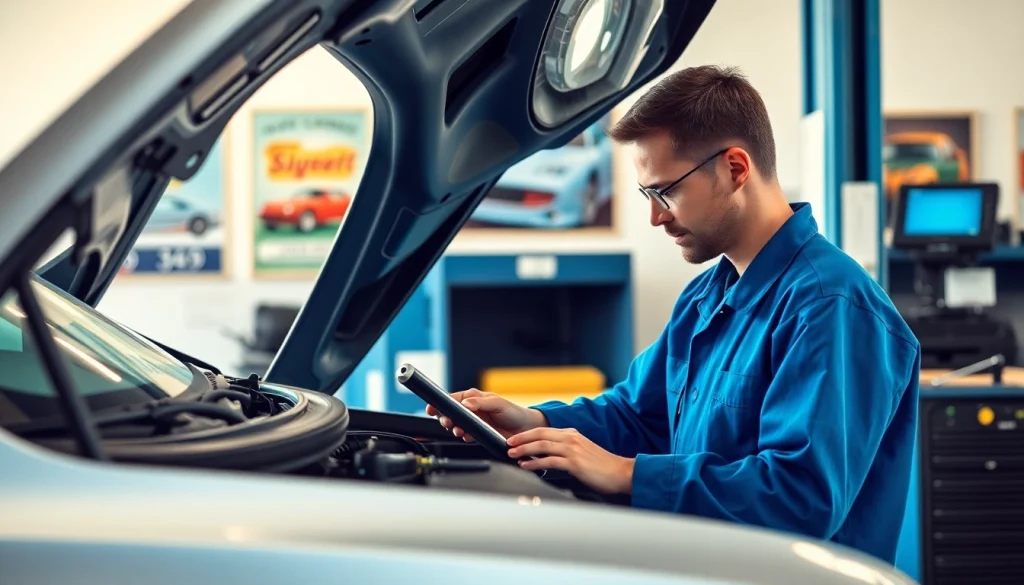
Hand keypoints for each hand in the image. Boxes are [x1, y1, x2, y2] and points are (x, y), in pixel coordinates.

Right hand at [426, 388, 545, 440]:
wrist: (525, 429)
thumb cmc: (513, 412)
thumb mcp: (498, 404)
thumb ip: (480, 403)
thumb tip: (465, 403)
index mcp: (474, 398)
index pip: (453, 399)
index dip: (441, 403)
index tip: (433, 408)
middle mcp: (472, 409)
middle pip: (451, 413)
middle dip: (446, 418)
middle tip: (448, 423)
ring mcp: (474, 422)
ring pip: (457, 425)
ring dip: (455, 428)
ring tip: (460, 431)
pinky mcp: (477, 434)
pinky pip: (465, 435)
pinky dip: (464, 436)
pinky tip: (468, 436)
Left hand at [506, 427, 633, 494]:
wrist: (621, 473)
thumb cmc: (602, 467)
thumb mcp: (582, 453)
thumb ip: (565, 451)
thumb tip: (547, 458)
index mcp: (572, 434)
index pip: (544, 430)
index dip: (527, 433)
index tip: (514, 438)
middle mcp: (571, 438)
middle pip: (540, 434)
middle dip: (521, 438)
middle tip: (507, 443)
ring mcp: (573, 450)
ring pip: (542, 446)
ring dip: (524, 449)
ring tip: (512, 454)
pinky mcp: (574, 463)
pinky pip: (549, 461)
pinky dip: (534, 463)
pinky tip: (526, 466)